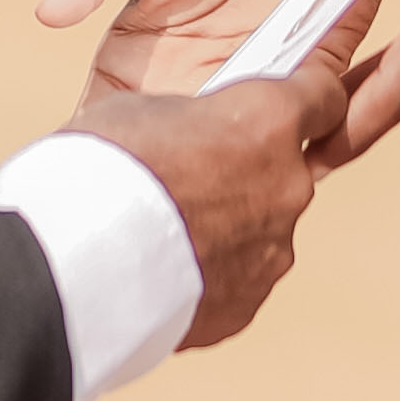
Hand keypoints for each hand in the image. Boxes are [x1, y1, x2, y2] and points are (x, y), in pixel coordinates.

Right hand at [64, 55, 349, 348]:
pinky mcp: (246, 304)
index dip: (305, 96)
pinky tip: (161, 272)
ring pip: (260, 229)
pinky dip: (208, 273)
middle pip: (284, 170)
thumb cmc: (104, 166)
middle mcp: (286, 186)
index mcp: (268, 122)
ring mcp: (271, 252)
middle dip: (246, 170)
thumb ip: (191, 121)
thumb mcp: (144, 109)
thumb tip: (194, 137)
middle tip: (190, 175)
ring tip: (164, 234)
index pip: (323, 96)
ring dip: (227, 226)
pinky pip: (236, 279)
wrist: (76, 261)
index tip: (289, 101)